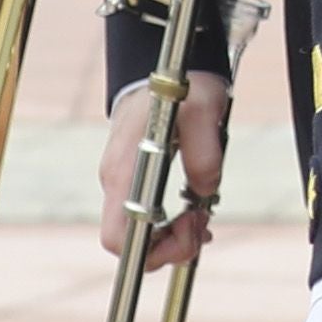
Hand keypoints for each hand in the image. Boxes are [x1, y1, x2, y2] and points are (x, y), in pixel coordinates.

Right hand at [99, 71, 222, 271]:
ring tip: (202, 217)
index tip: (193, 226)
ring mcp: (122, 183)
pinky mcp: (133, 182)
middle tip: (204, 222)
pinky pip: (144, 218)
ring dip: (172, 236)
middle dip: (170, 245)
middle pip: (128, 243)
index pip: (117, 237)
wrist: (164, 72)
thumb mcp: (204, 110)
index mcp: (125, 172)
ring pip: (138, 233)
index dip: (154, 249)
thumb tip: (205, 192)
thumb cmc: (180, 88)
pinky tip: (195, 214)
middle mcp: (116, 183)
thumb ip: (205, 152)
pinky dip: (169, 225)